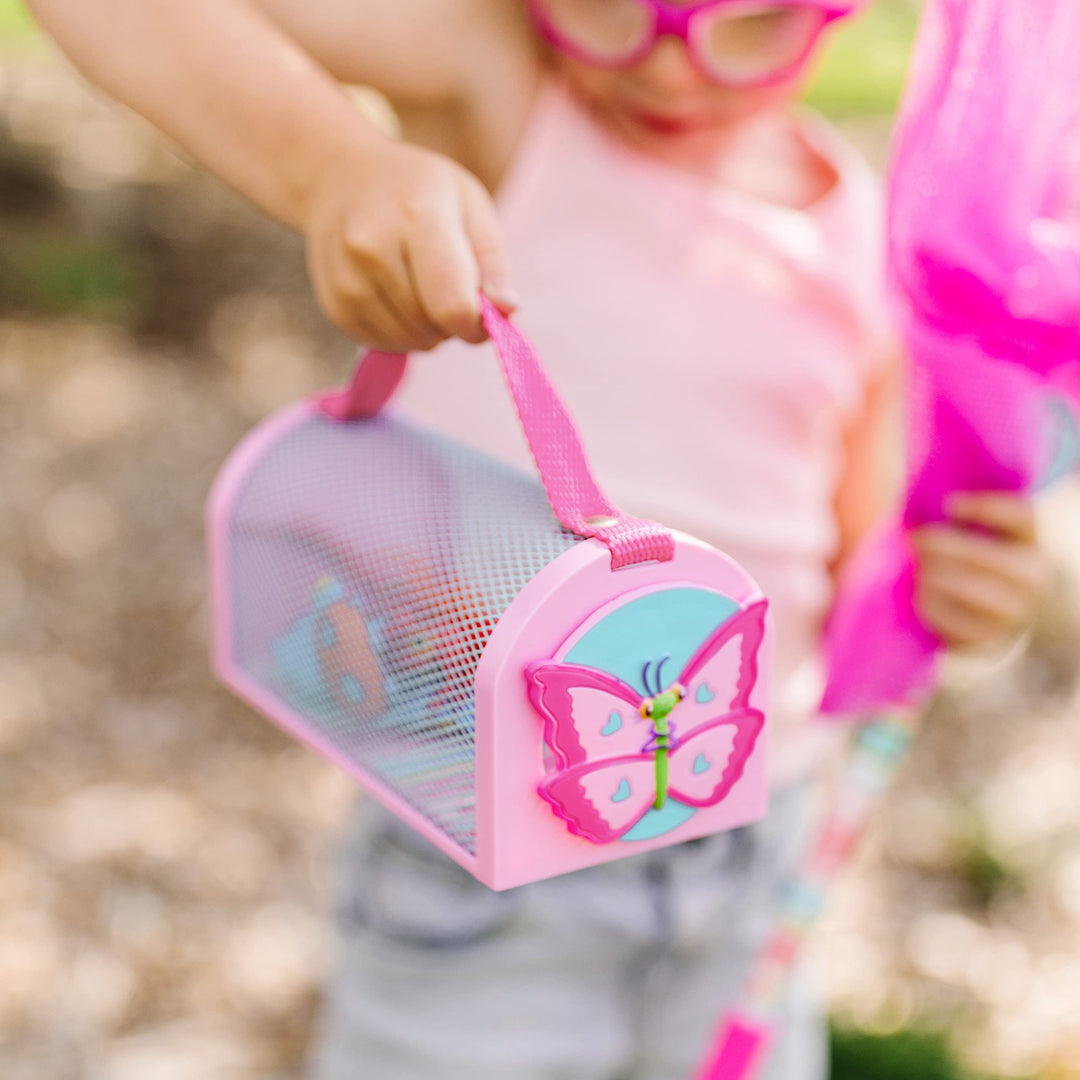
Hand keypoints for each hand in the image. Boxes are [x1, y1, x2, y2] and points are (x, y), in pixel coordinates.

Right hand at [303, 133, 516, 350]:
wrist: (341, 178)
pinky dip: (400, 333)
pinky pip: (382, 344)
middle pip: (431, 328)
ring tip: (423, 289)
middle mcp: (373, 249)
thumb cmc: (420, 191)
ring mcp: (347, 278)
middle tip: (449, 288)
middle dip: (452, 323)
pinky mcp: (333, 304)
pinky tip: (398, 298)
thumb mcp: (470, 205)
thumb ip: (493, 261)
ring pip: (407, 341)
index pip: (452, 305)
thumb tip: (506, 309)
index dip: (477, 324)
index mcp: (417, 218)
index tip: (485, 315)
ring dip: (427, 330)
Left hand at [910, 492, 1047, 652]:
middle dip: (940, 545)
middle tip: (915, 538)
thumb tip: (924, 503)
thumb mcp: (984, 535)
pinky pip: (948, 618)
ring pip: (962, 587)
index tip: (950, 503)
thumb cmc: (981, 560)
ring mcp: (1014, 614)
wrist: (1003, 613)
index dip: (986, 508)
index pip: (1020, 517)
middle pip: (980, 555)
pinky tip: (920, 593)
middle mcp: (1033, 579)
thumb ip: (964, 519)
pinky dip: (927, 602)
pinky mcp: (989, 640)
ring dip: (931, 574)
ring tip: (919, 568)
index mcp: (1032, 543)